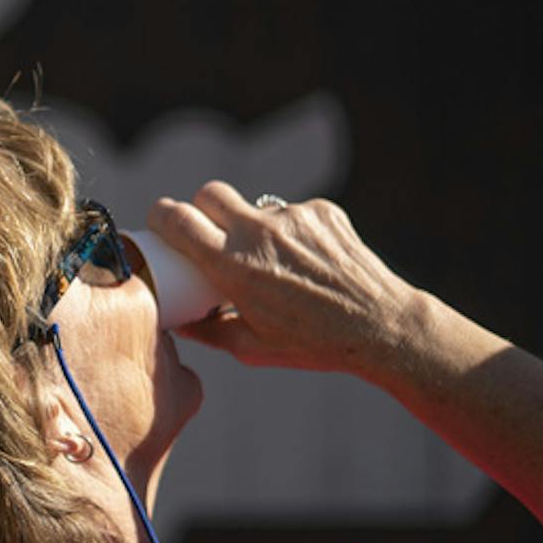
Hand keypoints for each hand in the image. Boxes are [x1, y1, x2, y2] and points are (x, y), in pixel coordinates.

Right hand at [147, 182, 426, 375]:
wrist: (382, 326)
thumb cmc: (315, 344)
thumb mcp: (252, 348)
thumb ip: (209, 332)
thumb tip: (179, 321)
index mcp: (233, 266)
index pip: (177, 219)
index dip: (161, 215)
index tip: (160, 222)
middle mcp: (259, 233)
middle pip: (209, 193)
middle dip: (203, 209)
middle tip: (211, 233)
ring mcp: (293, 216)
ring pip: (256, 207)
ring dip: (255, 228)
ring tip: (278, 265)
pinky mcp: (323, 211)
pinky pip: (292, 212)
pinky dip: (292, 233)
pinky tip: (309, 261)